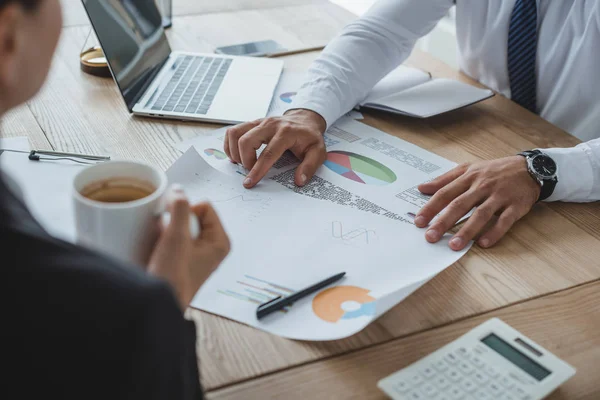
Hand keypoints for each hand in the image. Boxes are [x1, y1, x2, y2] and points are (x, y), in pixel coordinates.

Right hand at [148, 186, 229, 309]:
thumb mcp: (177, 237)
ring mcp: (198, 252)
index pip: (204, 206)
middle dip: (175, 222)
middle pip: (192, 215)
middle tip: (169, 240)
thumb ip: (180, 209)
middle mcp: (212, 246)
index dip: (186, 213)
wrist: (158, 302)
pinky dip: (164, 240)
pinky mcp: (184, 257)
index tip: (176, 230)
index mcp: (220, 241)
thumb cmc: (173, 278)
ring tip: (164, 249)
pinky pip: (173, 236)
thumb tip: (178, 190)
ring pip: (180, 225)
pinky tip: (159, 252)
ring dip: (168, 231)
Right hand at [224, 109, 326, 187]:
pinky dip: (230, 145)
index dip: (257, 169)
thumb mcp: (318, 152)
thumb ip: (310, 166)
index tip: (250, 182)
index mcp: (286, 133)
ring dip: (234, 152)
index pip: (268, 153)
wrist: (306, 119)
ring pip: (235, 133)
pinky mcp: (253, 123)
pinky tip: (237, 155)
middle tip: (251, 171)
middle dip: (244, 160)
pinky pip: (233, 131)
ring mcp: (259, 122)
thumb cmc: (309, 137)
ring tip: (242, 163)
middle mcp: (270, 125)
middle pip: (246, 141)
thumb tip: (299, 181)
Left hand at [414, 156, 540, 250]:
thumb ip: (444, 179)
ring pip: (481, 214)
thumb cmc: (495, 171)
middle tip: (431, 237)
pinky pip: (504, 221)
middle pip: (460, 205)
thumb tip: (422, 187)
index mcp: (469, 177)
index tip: (419, 222)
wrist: (530, 168)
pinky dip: (494, 232)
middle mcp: (482, 186)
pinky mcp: (516, 206)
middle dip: (444, 222)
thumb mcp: (469, 169)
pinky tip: (483, 243)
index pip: (445, 193)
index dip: (431, 208)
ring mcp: (500, 196)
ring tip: (454, 245)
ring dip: (467, 230)